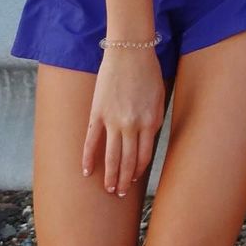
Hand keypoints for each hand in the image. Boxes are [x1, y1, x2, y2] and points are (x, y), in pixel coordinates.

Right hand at [82, 49, 165, 196]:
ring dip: (110, 175)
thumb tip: (147, 139)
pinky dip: (89, 157)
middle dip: (124, 180)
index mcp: (150, 121)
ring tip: (108, 189)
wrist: (130, 52)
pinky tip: (86, 171)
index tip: (135, 179)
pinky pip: (92, 140)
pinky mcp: (98, 113)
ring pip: (111, 156)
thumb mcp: (158, 98)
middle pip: (128, 160)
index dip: (139, 170)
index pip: (144, 155)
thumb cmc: (148, 72)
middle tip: (120, 193)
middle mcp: (132, 125)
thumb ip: (153, 120)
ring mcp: (113, 120)